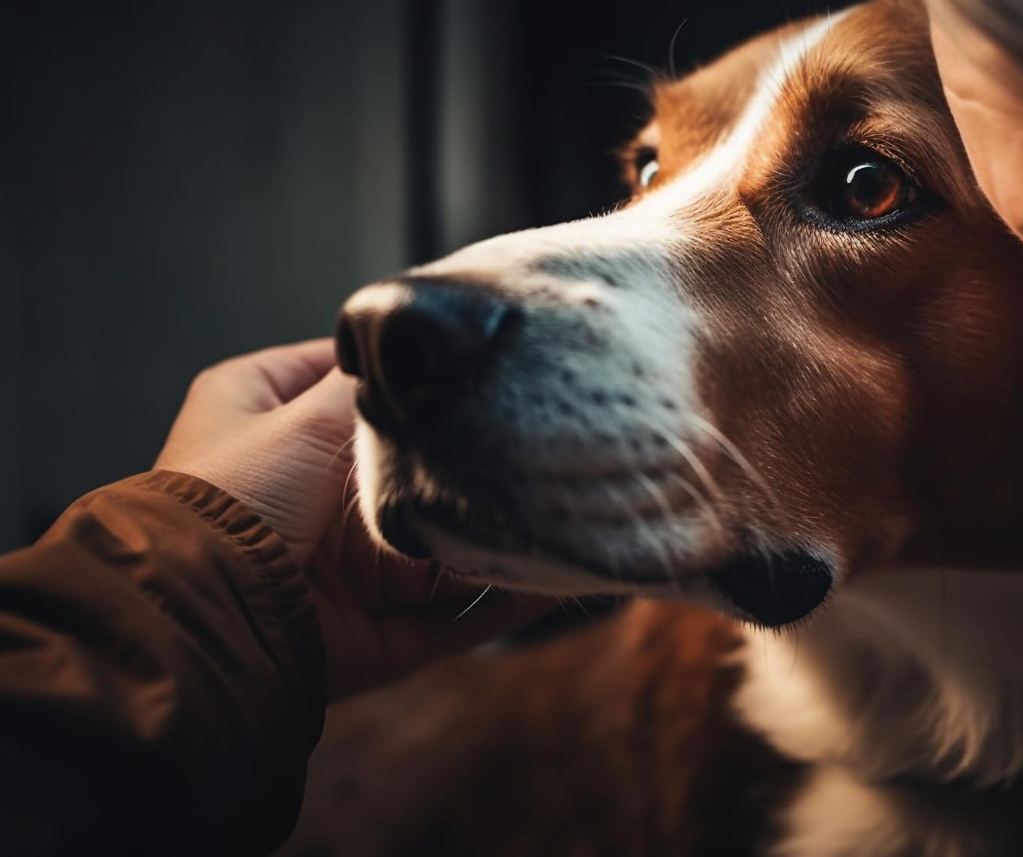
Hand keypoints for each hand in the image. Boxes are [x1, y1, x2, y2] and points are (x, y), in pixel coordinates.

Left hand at [156, 339, 554, 697]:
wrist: (205, 617)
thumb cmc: (235, 499)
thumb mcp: (307, 415)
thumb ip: (379, 386)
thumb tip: (433, 348)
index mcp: (264, 420)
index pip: (347, 380)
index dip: (408, 375)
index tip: (479, 365)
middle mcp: (302, 492)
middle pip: (408, 474)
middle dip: (469, 470)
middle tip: (540, 448)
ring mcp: (340, 567)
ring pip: (440, 551)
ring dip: (496, 541)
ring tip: (565, 518)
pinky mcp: (370, 633)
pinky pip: (450, 617)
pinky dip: (501, 604)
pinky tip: (552, 582)